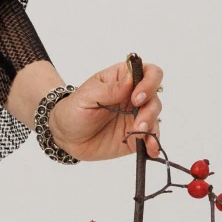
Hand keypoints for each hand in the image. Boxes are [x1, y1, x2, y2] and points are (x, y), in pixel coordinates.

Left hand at [47, 58, 164, 162]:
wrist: (66, 136)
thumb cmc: (73, 110)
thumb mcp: (87, 96)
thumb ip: (109, 89)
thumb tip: (131, 80)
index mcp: (123, 79)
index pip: (149, 72)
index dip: (149, 82)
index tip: (136, 98)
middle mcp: (134, 96)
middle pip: (155, 97)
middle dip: (149, 110)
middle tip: (138, 123)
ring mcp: (136, 116)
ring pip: (155, 117)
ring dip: (151, 127)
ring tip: (139, 135)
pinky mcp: (136, 135)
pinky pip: (150, 138)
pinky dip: (154, 143)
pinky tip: (152, 149)